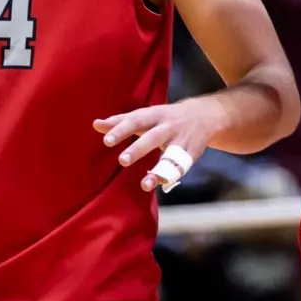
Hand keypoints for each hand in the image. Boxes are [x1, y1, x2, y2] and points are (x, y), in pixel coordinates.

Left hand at [93, 98, 227, 192]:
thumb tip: (95, 124)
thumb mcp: (146, 115)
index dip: (121, 130)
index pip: (136, 120)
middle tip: (122, 161)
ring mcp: (181, 141)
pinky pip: (182, 167)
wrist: (205, 115)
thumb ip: (121, 121)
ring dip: (159, 170)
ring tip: (145, 185)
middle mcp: (168, 127)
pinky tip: (161, 185)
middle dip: (139, 149)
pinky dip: (172, 176)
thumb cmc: (166, 117)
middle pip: (153, 137)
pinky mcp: (191, 154)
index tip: (106, 140)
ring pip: (170, 156)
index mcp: (154, 115)